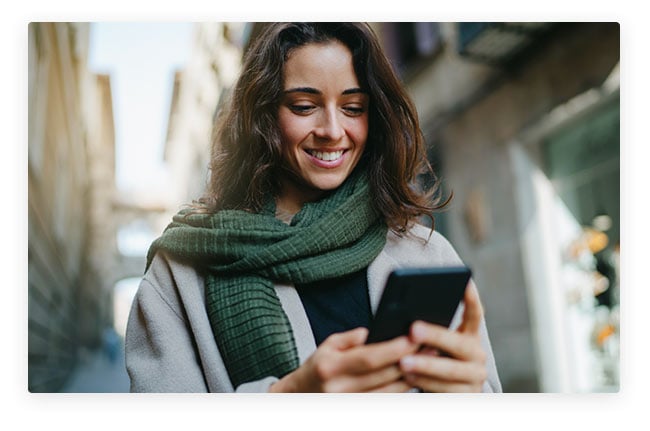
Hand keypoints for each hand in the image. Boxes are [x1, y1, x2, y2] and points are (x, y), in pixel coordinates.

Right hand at [269, 327, 417, 391]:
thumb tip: (372, 332)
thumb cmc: (318, 367)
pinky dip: (402, 390)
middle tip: (430, 348)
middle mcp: (340, 389)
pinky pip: (387, 401)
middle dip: (409, 361)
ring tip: (429, 361)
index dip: (393, 349)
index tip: (413, 339)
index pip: (369, 358)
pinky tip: (415, 377)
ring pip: (390, 392)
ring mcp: (350, 404)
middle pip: (384, 376)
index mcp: (331, 367)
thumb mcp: (327, 345)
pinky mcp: (359, 413)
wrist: (302, 396)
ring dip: (412, 377)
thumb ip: (350, 338)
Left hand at [399, 283, 487, 391]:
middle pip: (459, 343)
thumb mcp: (432, 345)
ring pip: (451, 371)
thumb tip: (404, 319)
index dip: (471, 297)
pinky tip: (407, 378)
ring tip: (403, 362)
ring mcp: (475, 378)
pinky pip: (444, 391)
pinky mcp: (466, 398)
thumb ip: (426, 331)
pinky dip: (424, 384)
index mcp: (470, 336)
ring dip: (426, 365)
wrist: (443, 397)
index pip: (475, 313)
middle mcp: (477, 355)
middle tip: (413, 329)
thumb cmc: (431, 362)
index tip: (464, 281)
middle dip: (435, 336)